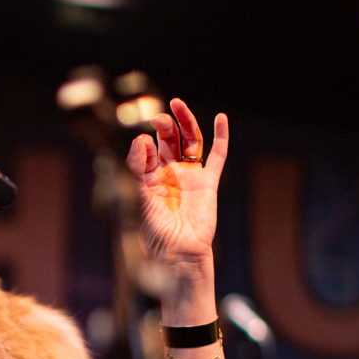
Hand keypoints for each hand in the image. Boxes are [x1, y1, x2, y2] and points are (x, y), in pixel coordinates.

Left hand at [126, 99, 228, 267]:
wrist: (178, 253)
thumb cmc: (153, 232)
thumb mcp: (139, 198)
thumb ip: (136, 170)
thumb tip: (140, 140)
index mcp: (148, 178)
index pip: (146, 150)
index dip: (143, 143)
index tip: (142, 144)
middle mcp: (168, 174)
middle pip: (168, 139)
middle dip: (163, 125)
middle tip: (158, 118)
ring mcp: (189, 176)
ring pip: (189, 141)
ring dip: (185, 121)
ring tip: (177, 105)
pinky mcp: (207, 183)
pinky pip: (216, 156)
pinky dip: (220, 137)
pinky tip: (221, 118)